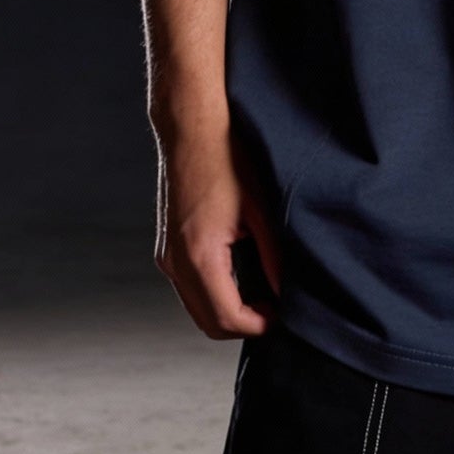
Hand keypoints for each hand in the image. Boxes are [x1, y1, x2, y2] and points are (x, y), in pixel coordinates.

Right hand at [152, 120, 285, 338]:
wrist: (191, 127)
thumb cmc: (227, 159)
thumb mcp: (260, 209)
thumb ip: (274, 257)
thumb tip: (287, 293)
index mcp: (199, 256)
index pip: (227, 318)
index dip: (259, 325)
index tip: (283, 315)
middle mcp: (175, 262)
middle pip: (207, 322)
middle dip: (242, 324)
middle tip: (274, 308)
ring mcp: (166, 255)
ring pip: (195, 308)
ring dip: (226, 310)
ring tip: (261, 292)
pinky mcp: (166, 246)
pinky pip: (188, 287)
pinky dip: (212, 293)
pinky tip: (239, 273)